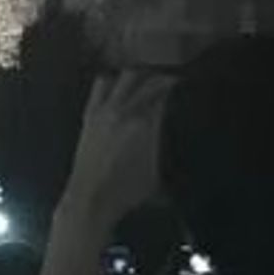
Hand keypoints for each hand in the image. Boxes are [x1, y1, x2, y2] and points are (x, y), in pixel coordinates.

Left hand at [60, 70, 173, 236]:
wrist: (91, 198)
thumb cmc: (127, 192)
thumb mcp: (157, 174)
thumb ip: (165, 150)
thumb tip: (175, 138)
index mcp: (147, 126)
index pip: (165, 95)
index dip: (175, 88)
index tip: (182, 86)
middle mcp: (127, 112)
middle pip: (149, 82)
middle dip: (162, 79)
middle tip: (171, 81)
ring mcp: (107, 110)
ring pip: (125, 77)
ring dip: (138, 76)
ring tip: (146, 79)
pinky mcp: (90, 114)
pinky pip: (101, 86)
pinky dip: (112, 81)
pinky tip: (118, 85)